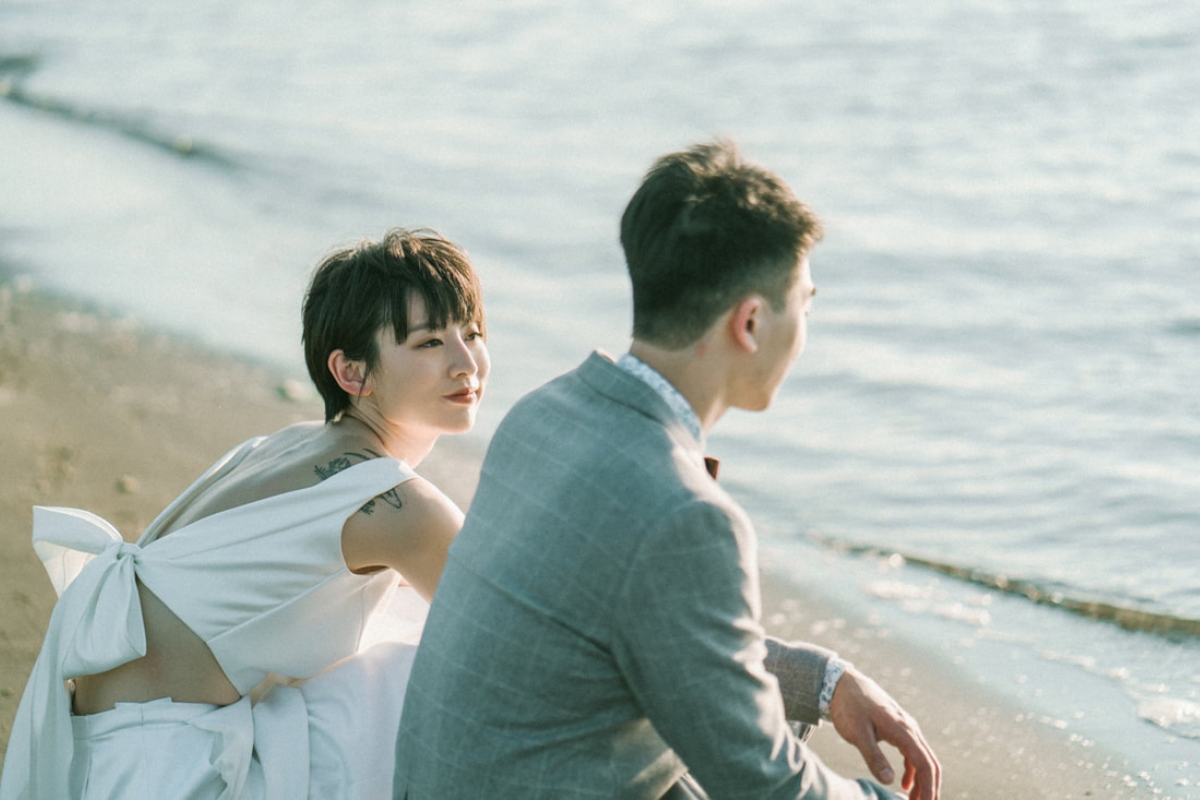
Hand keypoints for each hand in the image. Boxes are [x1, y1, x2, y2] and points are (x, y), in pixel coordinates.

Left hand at [828, 667, 940, 799]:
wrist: (842, 682)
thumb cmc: (848, 707)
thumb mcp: (857, 733)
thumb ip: (873, 756)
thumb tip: (890, 781)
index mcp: (903, 731)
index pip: (925, 766)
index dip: (928, 790)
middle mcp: (910, 728)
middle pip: (930, 764)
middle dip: (930, 789)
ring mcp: (906, 727)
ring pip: (923, 758)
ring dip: (921, 782)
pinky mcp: (898, 728)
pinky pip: (913, 752)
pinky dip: (913, 770)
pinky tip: (904, 784)